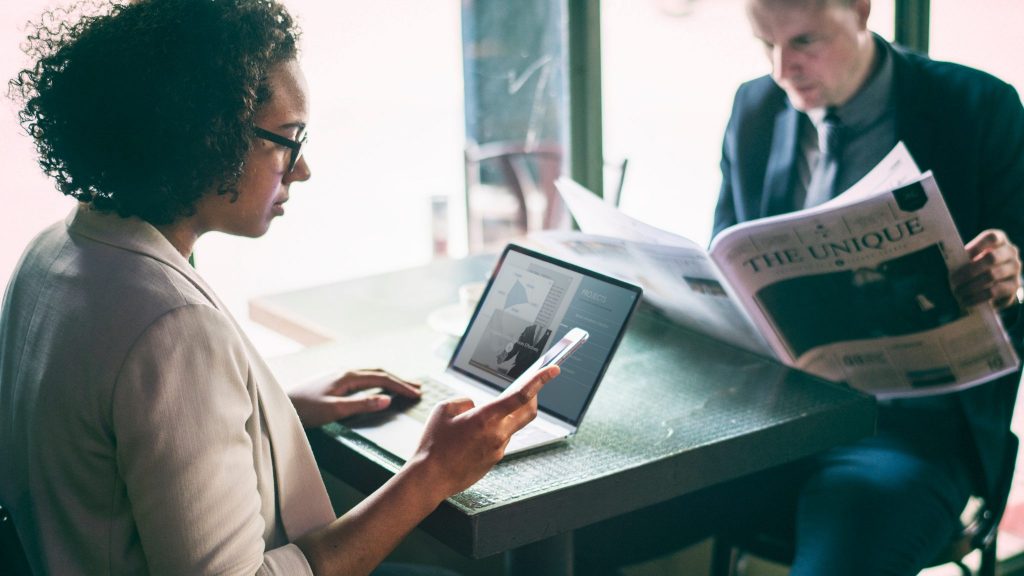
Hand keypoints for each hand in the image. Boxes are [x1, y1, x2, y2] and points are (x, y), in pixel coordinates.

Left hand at [289, 369, 421, 427]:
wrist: (279, 405)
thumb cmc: (304, 409)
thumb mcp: (335, 410)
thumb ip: (362, 404)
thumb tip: (387, 399)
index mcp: (348, 376)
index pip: (382, 378)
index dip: (401, 386)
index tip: (417, 394)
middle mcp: (345, 372)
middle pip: (379, 372)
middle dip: (400, 380)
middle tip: (418, 387)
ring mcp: (339, 376)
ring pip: (371, 374)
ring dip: (389, 379)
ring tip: (403, 385)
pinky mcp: (334, 382)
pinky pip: (363, 378)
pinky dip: (377, 381)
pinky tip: (377, 387)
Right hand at [408, 365, 559, 498]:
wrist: (430, 479)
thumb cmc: (433, 444)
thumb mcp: (444, 410)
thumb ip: (464, 401)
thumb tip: (476, 406)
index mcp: (486, 418)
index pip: (521, 395)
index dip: (540, 380)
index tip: (554, 369)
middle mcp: (498, 434)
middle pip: (529, 412)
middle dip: (534, 397)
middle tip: (531, 387)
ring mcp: (498, 450)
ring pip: (511, 427)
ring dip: (504, 418)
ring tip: (476, 421)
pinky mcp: (494, 461)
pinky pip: (499, 440)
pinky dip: (493, 432)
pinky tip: (471, 437)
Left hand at [951, 229, 1022, 309]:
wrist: (993, 283)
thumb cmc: (976, 265)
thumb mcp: (971, 258)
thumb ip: (963, 257)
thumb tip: (947, 263)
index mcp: (999, 240)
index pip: (992, 237)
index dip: (976, 245)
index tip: (962, 256)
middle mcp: (1010, 252)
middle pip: (991, 258)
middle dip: (969, 270)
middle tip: (952, 281)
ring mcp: (1014, 269)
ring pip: (992, 276)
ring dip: (971, 286)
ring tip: (957, 293)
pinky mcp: (1014, 286)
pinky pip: (995, 292)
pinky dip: (977, 297)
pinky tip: (965, 301)